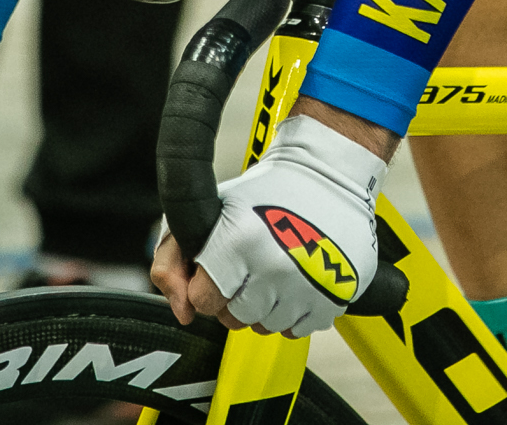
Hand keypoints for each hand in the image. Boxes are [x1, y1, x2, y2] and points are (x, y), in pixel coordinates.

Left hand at [159, 112, 388, 338]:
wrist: (331, 176)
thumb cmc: (269, 192)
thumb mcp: (211, 210)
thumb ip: (172, 258)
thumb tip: (182, 312)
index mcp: (238, 241)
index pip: (202, 301)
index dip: (206, 283)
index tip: (221, 265)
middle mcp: (273, 267)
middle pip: (233, 319)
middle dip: (235, 297)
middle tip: (250, 265)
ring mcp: (307, 286)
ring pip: (265, 327)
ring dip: (265, 306)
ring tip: (276, 269)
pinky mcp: (334, 297)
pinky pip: (297, 329)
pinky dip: (294, 311)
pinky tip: (297, 280)